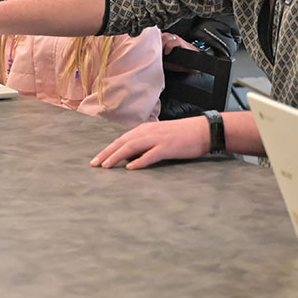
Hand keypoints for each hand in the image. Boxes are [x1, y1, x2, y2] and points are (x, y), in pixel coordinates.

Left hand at [90, 117, 209, 168]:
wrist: (203, 130)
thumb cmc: (182, 135)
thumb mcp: (159, 135)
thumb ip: (145, 143)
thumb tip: (130, 156)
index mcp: (144, 129)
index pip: (121, 140)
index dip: (108, 149)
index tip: (97, 159)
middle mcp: (148, 132)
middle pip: (122, 143)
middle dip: (107, 153)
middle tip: (95, 164)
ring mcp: (157, 139)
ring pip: (132, 147)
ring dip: (117, 156)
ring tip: (106, 166)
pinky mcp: (168, 147)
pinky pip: (151, 155)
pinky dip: (139, 161)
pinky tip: (130, 168)